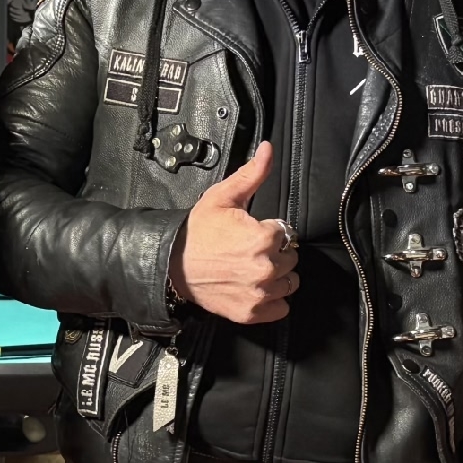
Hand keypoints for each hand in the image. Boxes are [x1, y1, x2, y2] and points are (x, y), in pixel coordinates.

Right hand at [173, 142, 297, 324]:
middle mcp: (266, 268)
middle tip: (251, 250)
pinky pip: (281, 309)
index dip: (270, 230)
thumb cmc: (197, 232)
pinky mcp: (251, 312)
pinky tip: (256, 288)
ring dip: (278, 277)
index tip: (253, 232)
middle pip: (291, 258)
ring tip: (255, 269)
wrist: (171, 264)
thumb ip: (252, 174)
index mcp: (264, 238)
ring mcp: (260, 293)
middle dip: (276, 252)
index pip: (286, 232)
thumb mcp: (223, 197)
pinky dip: (272, 301)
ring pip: (289, 283)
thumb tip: (269, 149)